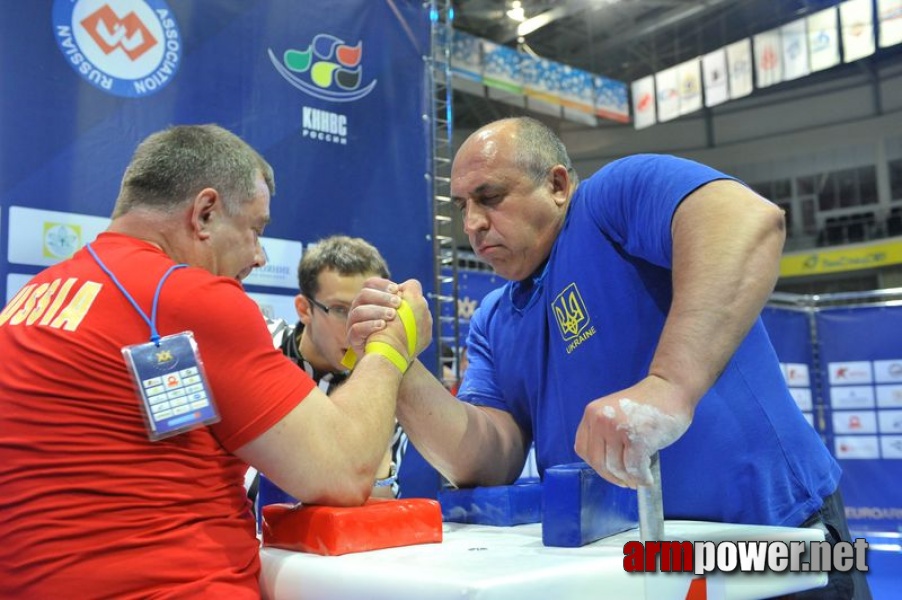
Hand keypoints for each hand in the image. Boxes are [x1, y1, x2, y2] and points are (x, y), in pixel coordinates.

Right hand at [346, 278, 431, 364]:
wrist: (396, 358)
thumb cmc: (404, 334)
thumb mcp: (413, 314)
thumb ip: (412, 298)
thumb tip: (408, 286)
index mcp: (372, 301)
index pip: (370, 284)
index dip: (382, 285)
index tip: (397, 290)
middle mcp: (360, 310)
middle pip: (363, 295)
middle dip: (382, 297)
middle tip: (398, 303)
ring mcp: (354, 325)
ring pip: (358, 311)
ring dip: (377, 311)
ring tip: (392, 315)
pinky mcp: (353, 340)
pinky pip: (355, 329)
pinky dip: (369, 326)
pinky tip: (383, 326)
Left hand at [573, 376, 692, 488]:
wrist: (670, 389)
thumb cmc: (646, 406)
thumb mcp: (615, 415)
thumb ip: (605, 435)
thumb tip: (608, 470)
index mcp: (592, 414)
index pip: (583, 449)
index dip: (597, 465)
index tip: (610, 472)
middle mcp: (600, 419)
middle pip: (598, 462)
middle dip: (613, 477)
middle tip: (627, 482)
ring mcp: (617, 428)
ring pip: (616, 468)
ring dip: (629, 479)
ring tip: (639, 478)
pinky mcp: (637, 438)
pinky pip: (634, 468)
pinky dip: (641, 478)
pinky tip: (647, 478)